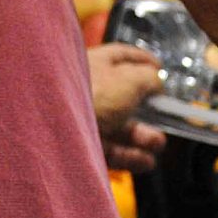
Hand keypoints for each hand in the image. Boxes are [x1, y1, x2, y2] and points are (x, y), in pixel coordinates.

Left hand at [88, 43, 168, 173]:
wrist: (52, 125)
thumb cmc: (93, 92)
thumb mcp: (129, 79)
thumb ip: (148, 80)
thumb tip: (157, 84)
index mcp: (94, 62)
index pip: (120, 56)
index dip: (142, 60)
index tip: (161, 69)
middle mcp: (86, 88)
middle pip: (122, 97)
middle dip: (147, 110)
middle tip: (165, 118)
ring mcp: (81, 118)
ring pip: (117, 127)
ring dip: (142, 136)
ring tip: (158, 143)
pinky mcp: (79, 145)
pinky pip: (109, 149)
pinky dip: (130, 156)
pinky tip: (147, 161)